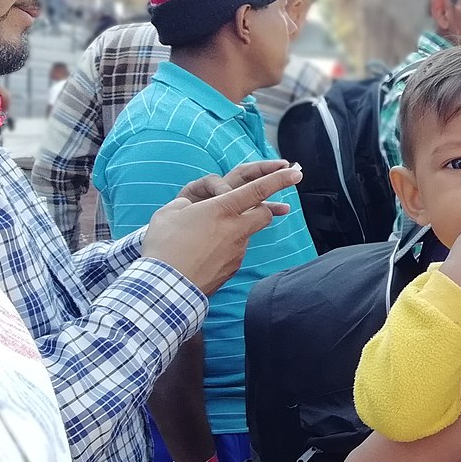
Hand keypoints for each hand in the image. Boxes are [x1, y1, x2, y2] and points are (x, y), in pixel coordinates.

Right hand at [142, 166, 301, 294]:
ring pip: (247, 234)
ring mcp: (237, 251)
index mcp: (221, 210)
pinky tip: (204, 255)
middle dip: (263, 208)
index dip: (279, 180)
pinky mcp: (233, 268)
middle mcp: (235, 229)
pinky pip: (235, 253)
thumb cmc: (164, 246)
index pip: (257, 190)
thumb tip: (193, 207)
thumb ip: (188, 204)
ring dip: (236, 231)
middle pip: (264, 214)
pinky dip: (225, 250)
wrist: (165, 288)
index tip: (296, 173)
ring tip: (205, 239)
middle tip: (247, 208)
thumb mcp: (169, 212)